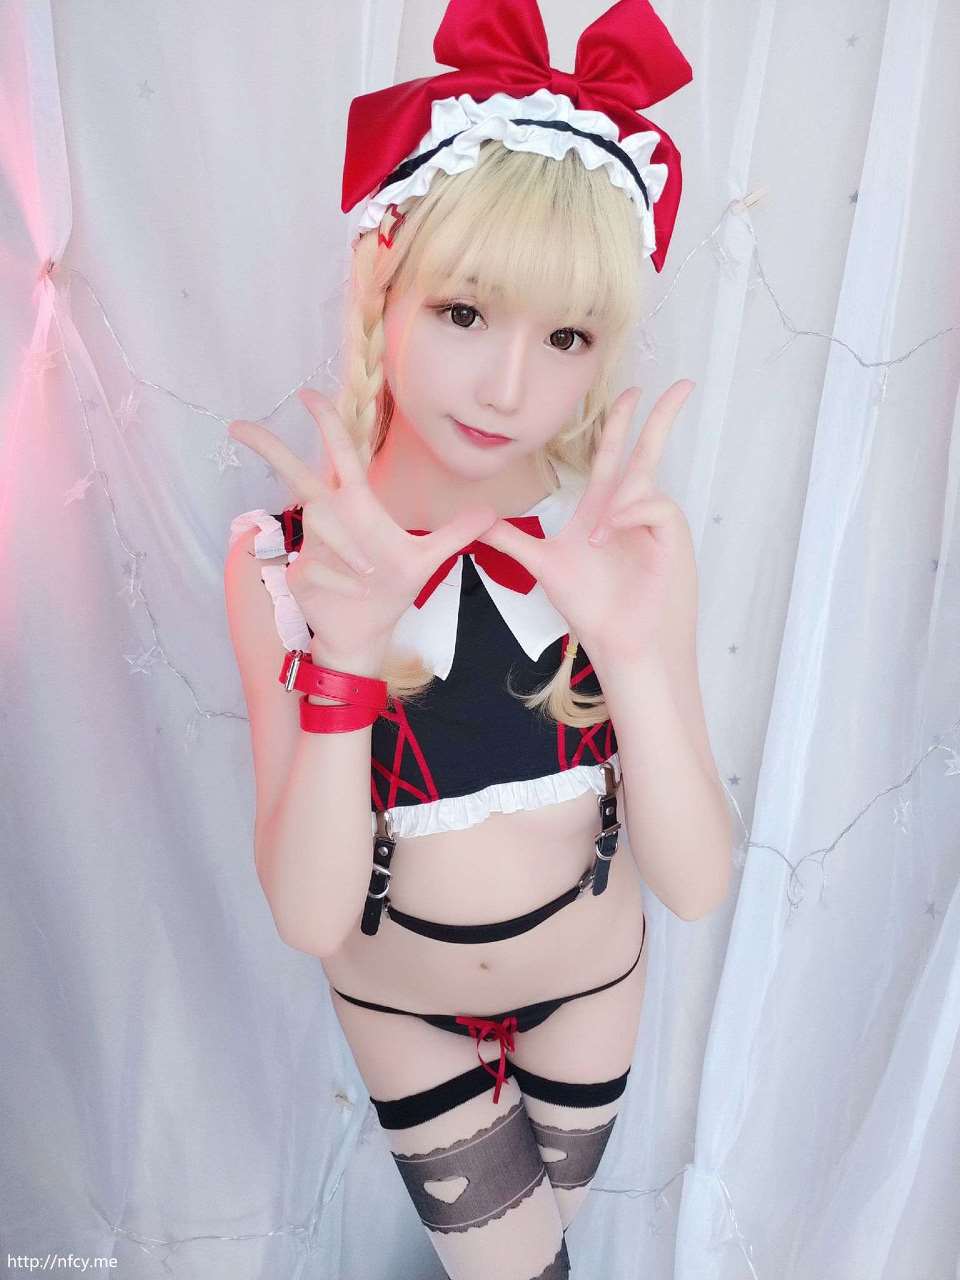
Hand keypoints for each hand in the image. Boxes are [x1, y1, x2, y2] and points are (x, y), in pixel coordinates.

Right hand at [227, 390, 500, 658]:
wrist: (364, 633)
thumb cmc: (390, 591)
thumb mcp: (428, 560)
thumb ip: (455, 534)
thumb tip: (491, 514)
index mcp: (357, 505)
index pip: (341, 454)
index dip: (328, 423)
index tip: (307, 395)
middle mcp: (330, 516)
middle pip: (296, 472)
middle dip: (269, 448)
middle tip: (239, 425)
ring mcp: (312, 543)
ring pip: (321, 527)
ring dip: (347, 551)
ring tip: (368, 575)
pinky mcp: (299, 570)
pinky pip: (318, 566)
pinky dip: (340, 582)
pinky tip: (350, 594)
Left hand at [478, 381, 695, 660]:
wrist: (623, 645)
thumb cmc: (594, 609)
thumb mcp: (544, 566)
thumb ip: (511, 541)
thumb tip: (478, 521)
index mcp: (605, 509)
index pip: (613, 454)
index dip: (619, 423)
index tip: (629, 393)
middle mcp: (634, 510)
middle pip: (647, 451)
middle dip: (660, 416)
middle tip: (681, 383)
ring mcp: (656, 524)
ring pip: (646, 478)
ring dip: (617, 501)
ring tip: (596, 542)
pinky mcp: (672, 537)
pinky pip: (654, 504)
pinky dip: (628, 514)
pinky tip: (608, 537)